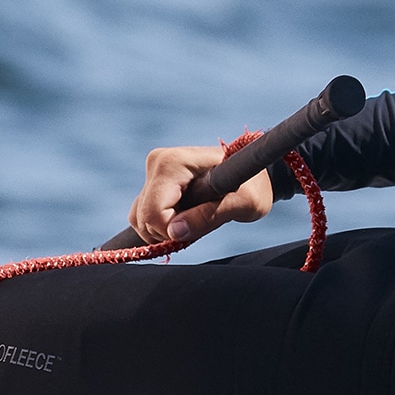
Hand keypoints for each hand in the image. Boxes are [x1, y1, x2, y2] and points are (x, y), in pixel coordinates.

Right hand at [125, 145, 275, 244]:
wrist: (254, 174)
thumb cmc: (254, 186)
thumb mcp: (243, 204)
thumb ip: (208, 217)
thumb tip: (174, 233)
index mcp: (174, 162)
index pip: (154, 210)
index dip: (171, 230)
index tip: (197, 228)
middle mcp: (157, 162)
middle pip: (144, 216)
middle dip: (168, 232)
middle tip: (200, 225)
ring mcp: (153, 171)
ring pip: (140, 218)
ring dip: (164, 230)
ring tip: (195, 220)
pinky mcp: (152, 182)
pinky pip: (142, 215)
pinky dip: (160, 226)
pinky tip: (185, 219)